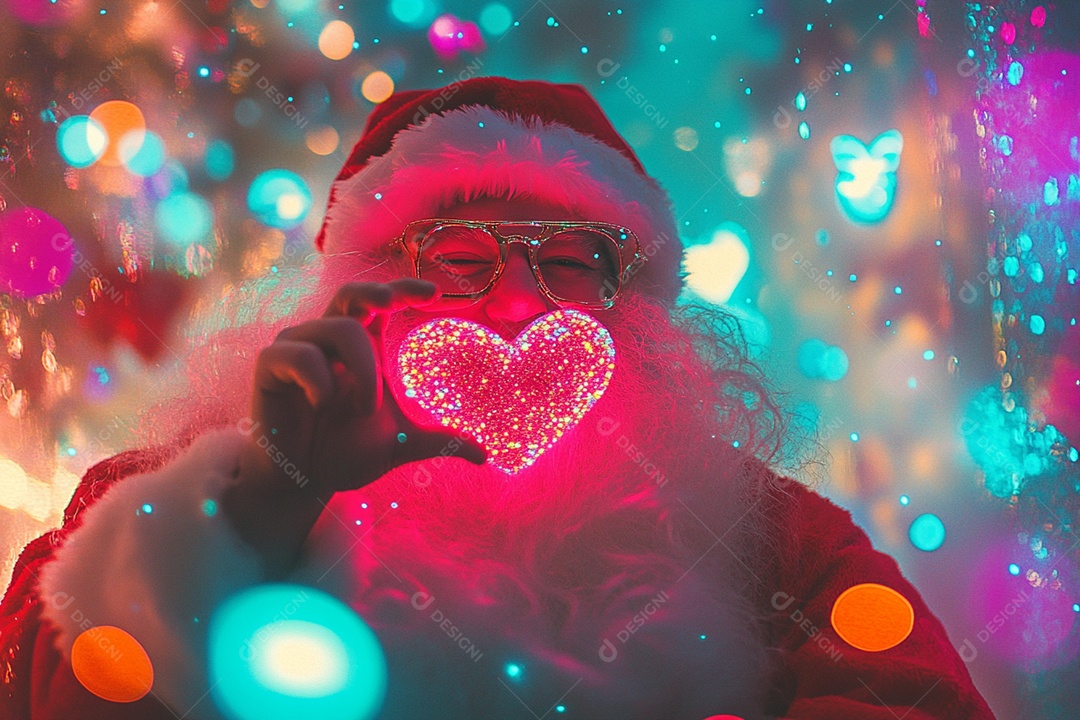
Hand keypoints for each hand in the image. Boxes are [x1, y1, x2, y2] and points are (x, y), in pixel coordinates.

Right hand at [238, 278, 486, 498]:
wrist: (304, 482)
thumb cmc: (345, 453)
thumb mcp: (400, 444)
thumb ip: (439, 441)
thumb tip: (484, 456)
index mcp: (361, 347)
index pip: (381, 301)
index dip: (404, 288)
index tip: (435, 294)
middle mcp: (329, 338)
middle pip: (353, 293)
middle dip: (376, 290)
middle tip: (392, 303)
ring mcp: (298, 346)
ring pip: (340, 328)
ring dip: (362, 371)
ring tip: (361, 409)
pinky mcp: (271, 364)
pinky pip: (302, 355)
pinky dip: (321, 383)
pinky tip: (320, 406)